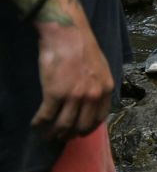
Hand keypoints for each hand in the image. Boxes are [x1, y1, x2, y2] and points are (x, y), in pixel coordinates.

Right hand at [32, 18, 114, 141]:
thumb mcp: (101, 68)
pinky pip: (46, 116)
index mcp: (106, 89)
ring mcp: (74, 96)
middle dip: (70, 135)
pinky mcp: (55, 93)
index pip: (100, 118)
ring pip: (64, 125)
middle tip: (61, 137)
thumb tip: (93, 98)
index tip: (80, 132)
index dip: (89, 128)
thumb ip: (99, 84)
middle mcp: (93, 95)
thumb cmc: (81, 47)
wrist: (67, 34)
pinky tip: (35, 125)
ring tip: (46, 135)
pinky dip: (39, 124)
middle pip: (82, 125)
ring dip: (54, 133)